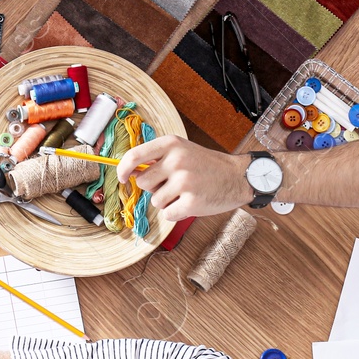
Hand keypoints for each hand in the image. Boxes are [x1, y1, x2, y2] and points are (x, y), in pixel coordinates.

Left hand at [117, 135, 250, 219]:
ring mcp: (185, 182)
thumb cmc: (205, 164)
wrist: (237, 177)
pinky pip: (168, 214)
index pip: (134, 156)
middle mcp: (177, 160)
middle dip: (153, 188)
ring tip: (185, 192)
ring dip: (166, 201)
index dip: (122, 169)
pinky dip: (177, 213)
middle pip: (142, 183)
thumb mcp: (181, 150)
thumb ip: (157, 158)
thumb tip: (130, 172)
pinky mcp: (192, 202)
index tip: (122, 177)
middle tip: (172, 184)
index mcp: (171, 144)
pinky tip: (191, 202)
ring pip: (155, 201)